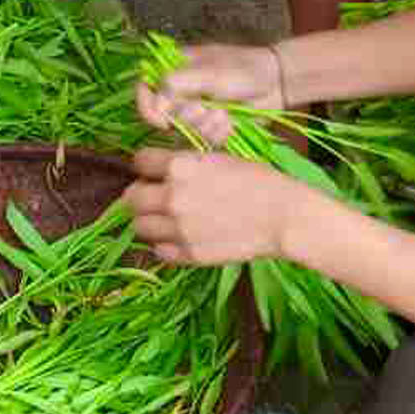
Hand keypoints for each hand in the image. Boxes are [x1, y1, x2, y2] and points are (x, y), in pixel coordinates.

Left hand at [124, 146, 312, 265]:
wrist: (283, 216)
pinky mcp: (189, 255)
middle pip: (131, 198)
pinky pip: (159, 251)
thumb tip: (162, 167)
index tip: (152, 169)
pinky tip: (179, 236)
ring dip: (149, 220)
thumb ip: (186, 163)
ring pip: (139, 227)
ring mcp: (179, 229)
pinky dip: (164, 244)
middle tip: (153, 195)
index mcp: (180, 167)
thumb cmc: (258, 180)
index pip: (140, 162)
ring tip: (165, 218)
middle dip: (140, 194)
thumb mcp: (219, 158)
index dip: (146, 165)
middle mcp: (172, 198)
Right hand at [135, 43, 284, 148]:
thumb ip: (177, 85)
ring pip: (185, 132)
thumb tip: (156, 106)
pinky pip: (204, 140)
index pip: (144, 91)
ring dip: (205, 126)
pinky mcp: (211, 127)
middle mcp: (180, 92)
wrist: (276, 82)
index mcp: (173, 70)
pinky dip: (218, 134)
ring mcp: (196, 111)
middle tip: (206, 108)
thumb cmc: (242, 68)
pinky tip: (230, 123)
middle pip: (164, 117)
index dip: (148, 108)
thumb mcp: (209, 72)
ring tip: (224, 114)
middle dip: (187, 118)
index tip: (162, 119)